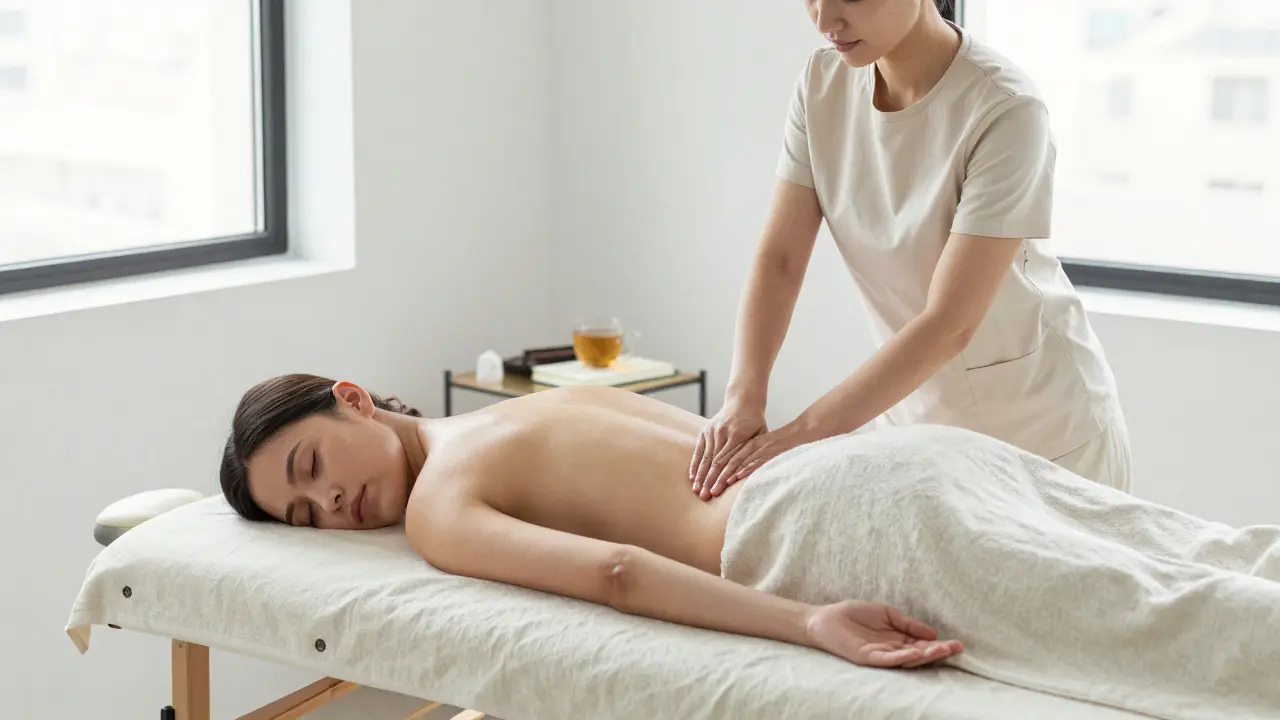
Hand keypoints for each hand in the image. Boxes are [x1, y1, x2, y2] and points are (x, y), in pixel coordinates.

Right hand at [690, 399, 766, 499]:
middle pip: (714, 462)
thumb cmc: (756, 421)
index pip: (728, 461)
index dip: (721, 478)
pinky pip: (699, 450)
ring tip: (696, 491)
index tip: (717, 492)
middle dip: (708, 481)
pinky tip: (692, 477)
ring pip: (705, 458)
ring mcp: (712, 431)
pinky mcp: (705, 431)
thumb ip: (757, 451)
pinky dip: (695, 464)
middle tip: (704, 497)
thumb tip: (757, 472)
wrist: (743, 400)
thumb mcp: (762, 434)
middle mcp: (722, 432)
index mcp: (738, 434)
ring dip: (700, 476)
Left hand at [700, 421, 814, 499]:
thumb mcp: (758, 448)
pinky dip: (744, 469)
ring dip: (723, 478)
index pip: (720, 459)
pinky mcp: (768, 451)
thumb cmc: (778, 444)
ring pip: (735, 462)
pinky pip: (754, 460)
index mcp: (742, 444)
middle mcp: (747, 445)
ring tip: (714, 490)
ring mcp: (757, 448)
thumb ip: (747, 459)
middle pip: (724, 462)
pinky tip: (734, 478)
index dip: (709, 473)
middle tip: (703, 494)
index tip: (700, 486)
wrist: (797, 432)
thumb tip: (734, 475)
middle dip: (712, 479)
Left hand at [805, 601, 963, 668]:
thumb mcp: (887, 613)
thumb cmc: (854, 614)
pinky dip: (901, 657)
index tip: (958, 643)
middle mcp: (892, 650)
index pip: (923, 645)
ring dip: (925, 656)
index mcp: (898, 639)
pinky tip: (914, 653)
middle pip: (919, 654)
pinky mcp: (868, 658)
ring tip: (942, 650)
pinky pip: (887, 660)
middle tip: (956, 648)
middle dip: (938, 652)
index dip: (940, 644)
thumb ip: (908, 623)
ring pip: (907, 660)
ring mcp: (881, 655)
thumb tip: (933, 633)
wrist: (826, 618)